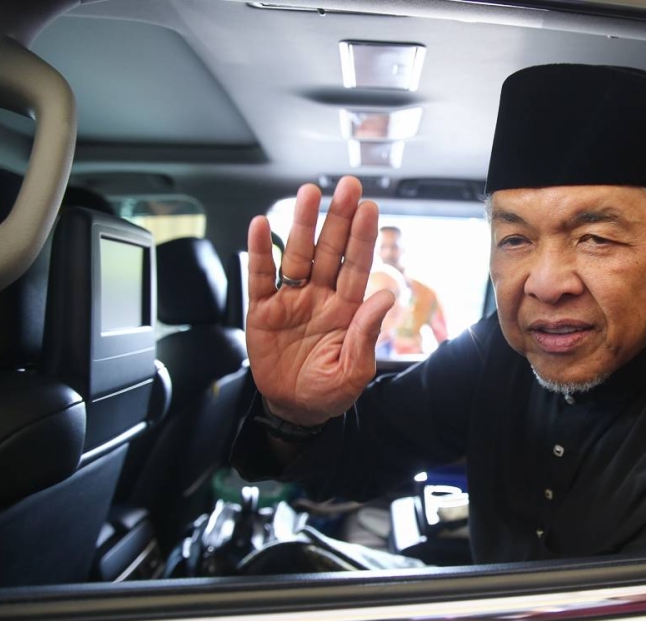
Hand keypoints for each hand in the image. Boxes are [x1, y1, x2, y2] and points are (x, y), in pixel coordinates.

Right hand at [245, 177, 394, 425]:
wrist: (295, 409)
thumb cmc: (330, 391)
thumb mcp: (354, 371)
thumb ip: (366, 334)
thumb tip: (385, 296)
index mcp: (347, 309)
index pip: (356, 266)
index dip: (361, 238)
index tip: (369, 208)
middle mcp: (321, 297)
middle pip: (329, 250)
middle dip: (338, 219)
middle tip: (347, 188)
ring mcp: (292, 300)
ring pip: (297, 255)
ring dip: (302, 224)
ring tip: (309, 194)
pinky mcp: (263, 311)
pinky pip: (260, 277)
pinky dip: (260, 252)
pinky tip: (260, 226)